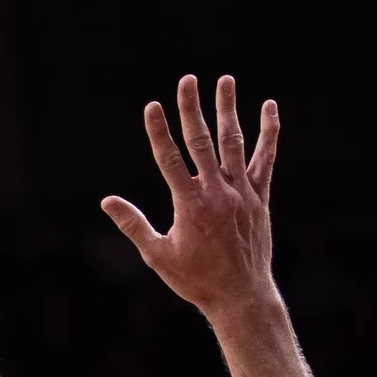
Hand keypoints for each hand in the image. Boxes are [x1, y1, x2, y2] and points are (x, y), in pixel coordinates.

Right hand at [102, 75, 280, 320]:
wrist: (241, 296)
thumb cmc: (196, 280)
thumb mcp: (158, 256)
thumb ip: (134, 225)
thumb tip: (107, 201)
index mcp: (190, 206)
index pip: (170, 160)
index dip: (159, 131)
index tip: (152, 106)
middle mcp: (217, 194)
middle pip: (201, 142)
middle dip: (192, 109)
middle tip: (188, 79)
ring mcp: (242, 194)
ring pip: (233, 144)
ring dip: (228, 110)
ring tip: (225, 80)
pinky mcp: (260, 198)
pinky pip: (266, 159)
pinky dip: (268, 133)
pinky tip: (269, 109)